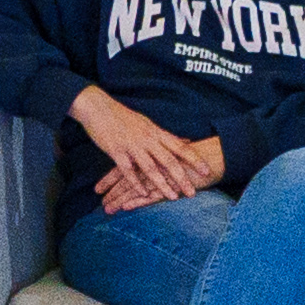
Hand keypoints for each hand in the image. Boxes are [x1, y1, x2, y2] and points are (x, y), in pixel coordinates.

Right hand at [70, 88, 207, 214]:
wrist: (98, 107)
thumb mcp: (147, 123)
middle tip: (193, 192)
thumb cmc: (122, 116)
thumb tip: (183, 141)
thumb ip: (164, 135)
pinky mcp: (116, 151)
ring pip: (150, 168)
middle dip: (182, 178)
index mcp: (156, 132)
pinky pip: (127, 170)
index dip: (194, 159)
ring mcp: (131, 145)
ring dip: (163, 184)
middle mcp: (147, 139)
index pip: (180, 147)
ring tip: (173, 197)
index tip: (206, 170)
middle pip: (168, 161)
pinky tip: (143, 194)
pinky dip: (136, 183)